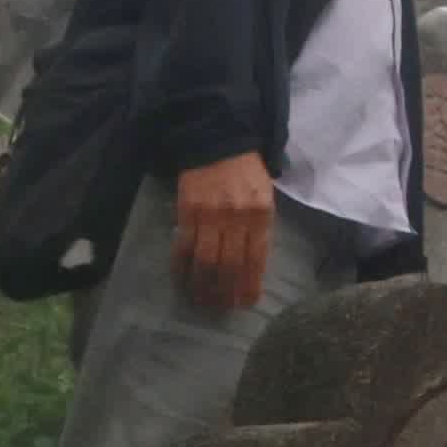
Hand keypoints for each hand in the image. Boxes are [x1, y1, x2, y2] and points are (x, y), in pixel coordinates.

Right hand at [171, 150, 275, 312]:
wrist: (220, 139)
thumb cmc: (246, 172)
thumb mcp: (264, 197)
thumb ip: (260, 228)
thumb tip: (253, 266)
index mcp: (261, 214)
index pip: (256, 259)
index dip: (249, 285)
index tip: (245, 303)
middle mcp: (236, 217)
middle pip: (230, 265)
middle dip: (226, 291)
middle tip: (221, 307)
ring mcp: (210, 214)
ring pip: (206, 260)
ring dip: (203, 285)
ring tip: (202, 300)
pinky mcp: (187, 210)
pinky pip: (183, 245)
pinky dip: (182, 266)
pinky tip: (182, 279)